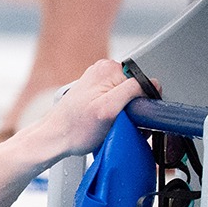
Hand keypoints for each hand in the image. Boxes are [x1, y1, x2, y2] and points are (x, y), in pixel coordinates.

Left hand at [25, 59, 148, 161]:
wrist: (55, 138)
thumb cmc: (75, 129)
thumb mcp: (109, 109)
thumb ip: (132, 91)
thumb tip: (152, 83)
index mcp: (108, 68)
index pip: (142, 81)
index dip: (141, 102)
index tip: (131, 116)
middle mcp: (103, 70)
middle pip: (135, 89)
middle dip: (133, 108)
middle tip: (120, 123)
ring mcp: (98, 81)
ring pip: (127, 97)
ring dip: (125, 113)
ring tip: (110, 124)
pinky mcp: (95, 93)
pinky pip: (116, 102)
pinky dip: (116, 114)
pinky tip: (106, 123)